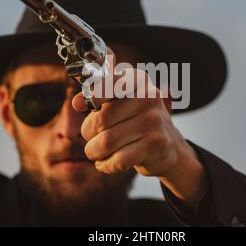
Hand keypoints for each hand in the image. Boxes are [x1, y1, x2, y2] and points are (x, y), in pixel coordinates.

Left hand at [72, 48, 207, 206]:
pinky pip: (118, 160)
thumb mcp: (121, 101)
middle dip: (88, 132)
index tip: (77, 105)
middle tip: (91, 137)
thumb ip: (98, 97)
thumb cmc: (136, 120)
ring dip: (94, 151)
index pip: (109, 84)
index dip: (91, 95)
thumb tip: (77, 102)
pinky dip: (106, 165)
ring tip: (96, 152)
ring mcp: (153, 122)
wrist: (168, 145)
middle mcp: (148, 97)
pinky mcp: (155, 145)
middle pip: (101, 119)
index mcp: (137, 80)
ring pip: (106, 142)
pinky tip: (105, 163)